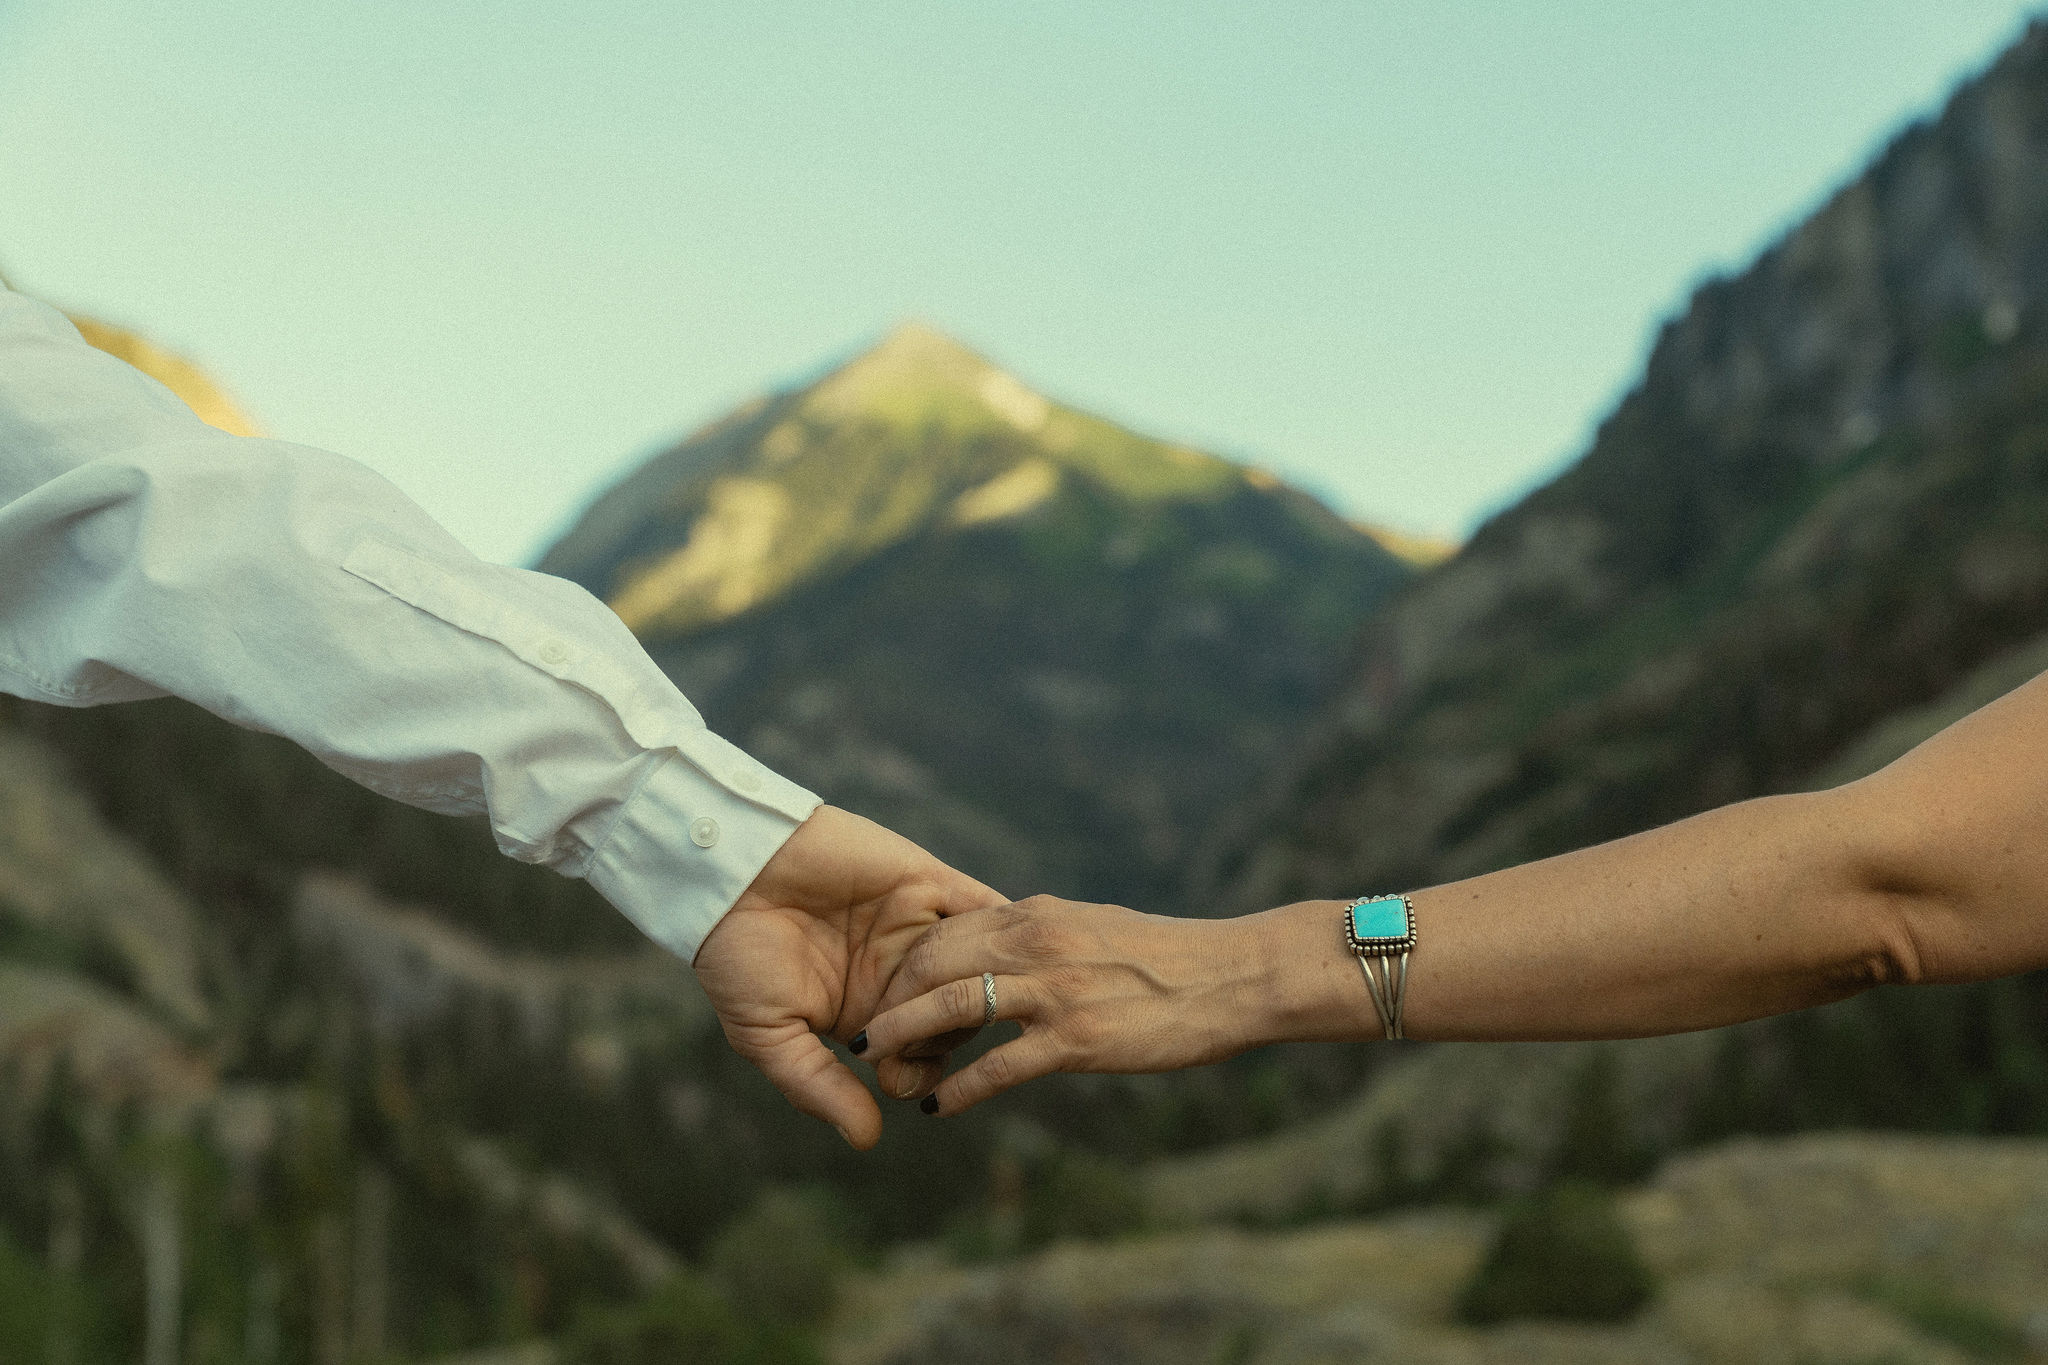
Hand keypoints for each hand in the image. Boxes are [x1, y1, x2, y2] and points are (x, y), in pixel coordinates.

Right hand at [692, 805, 1005, 1147]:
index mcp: (868, 1015)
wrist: (730, 872)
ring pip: (979, 965)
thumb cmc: (737, 957)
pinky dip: (994, 927)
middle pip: (962, 1016)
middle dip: (953, 1032)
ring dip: (981, 982)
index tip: (892, 1074)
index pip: (924, 1059)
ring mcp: (917, 927)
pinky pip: (980, 906)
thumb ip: (818, 1086)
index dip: (921, 1073)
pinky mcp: (926, 881)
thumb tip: (867, 1140)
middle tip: (923, 1031)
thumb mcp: (768, 1034)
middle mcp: (900, 974)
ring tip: (963, 994)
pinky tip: (990, 948)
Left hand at [859, 895, 1327, 1115]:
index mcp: (1037, 913)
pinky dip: (958, 1088)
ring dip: (904, 1036)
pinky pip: (997, 1067)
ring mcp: (1054, 991)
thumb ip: (1042, 935)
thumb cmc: (1167, 958)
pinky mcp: (1076, 1039)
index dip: (903, 963)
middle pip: (932, 963)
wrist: (1231, 976)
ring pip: (952, 1007)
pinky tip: (937, 1108)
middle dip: (889, 997)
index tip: (882, 991)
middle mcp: (1036, 943)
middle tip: (865, 1030)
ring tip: (875, 1062)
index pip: (944, 929)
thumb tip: (1003, 946)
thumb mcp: (1092, 926)